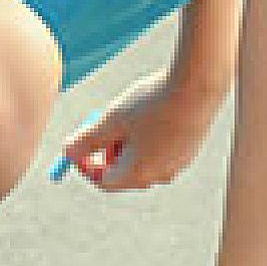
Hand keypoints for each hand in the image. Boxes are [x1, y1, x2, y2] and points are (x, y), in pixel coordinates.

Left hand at [55, 70, 228, 190]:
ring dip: (128, 142)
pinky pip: (161, 150)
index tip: (79, 144)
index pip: (104, 181)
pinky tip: (155, 110)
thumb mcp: (112, 119)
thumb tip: (67, 153)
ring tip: (132, 113)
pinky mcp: (190, 150)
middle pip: (123, 172)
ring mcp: (178, 164)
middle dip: (108, 151)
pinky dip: (149, 137)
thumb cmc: (152, 102)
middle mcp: (160, 175)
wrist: (199, 84)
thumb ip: (86, 140)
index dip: (86, 165)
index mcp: (138, 173)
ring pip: (142, 159)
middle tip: (105, 123)